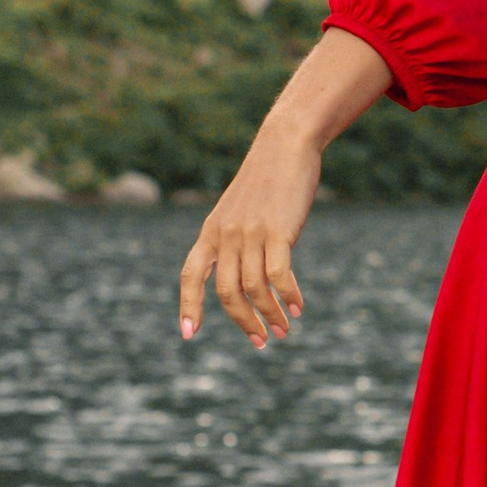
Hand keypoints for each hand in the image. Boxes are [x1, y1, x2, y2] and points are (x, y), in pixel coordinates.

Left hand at [179, 121, 321, 347]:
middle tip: (261, 341)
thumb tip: (248, 279)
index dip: (188, 305)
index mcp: (211, 231)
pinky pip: (278, 275)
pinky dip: (288, 296)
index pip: (191, 275)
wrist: (284, 145)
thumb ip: (236, 241)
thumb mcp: (239, 210)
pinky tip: (297, 307)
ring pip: (254, 289)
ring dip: (269, 315)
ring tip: (283, 330)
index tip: (189, 334)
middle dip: (243, 322)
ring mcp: (250, 233)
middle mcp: (225, 235)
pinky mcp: (276, 231)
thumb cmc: (266, 179)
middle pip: (226, 292)